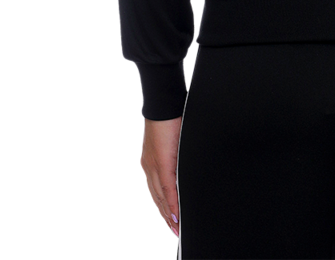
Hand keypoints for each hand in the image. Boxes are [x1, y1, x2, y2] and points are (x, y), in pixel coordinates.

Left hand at [140, 115, 181, 239]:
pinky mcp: (162, 161)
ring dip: (169, 214)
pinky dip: (172, 203)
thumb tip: (185, 164)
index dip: (164, 208)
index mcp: (151, 162)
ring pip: (160, 197)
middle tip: (176, 232)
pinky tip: (177, 215)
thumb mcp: (173, 140)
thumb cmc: (171, 118)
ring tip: (178, 228)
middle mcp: (149, 167)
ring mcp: (153, 165)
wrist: (165, 103)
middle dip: (167, 216)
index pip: (156, 191)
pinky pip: (166, 188)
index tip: (172, 222)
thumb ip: (176, 155)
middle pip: (157, 198)